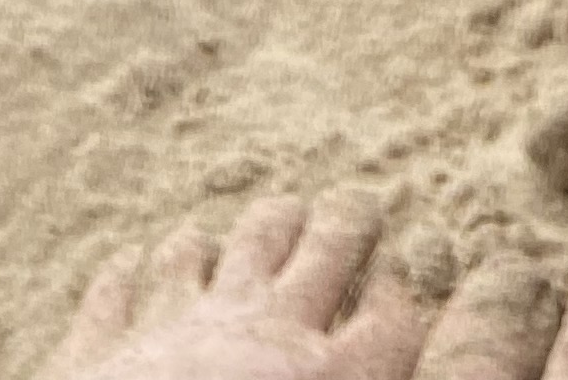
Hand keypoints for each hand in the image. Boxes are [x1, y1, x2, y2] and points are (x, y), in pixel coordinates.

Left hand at [37, 194, 567, 379]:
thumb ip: (458, 370)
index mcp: (345, 376)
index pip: (416, 313)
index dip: (449, 283)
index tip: (468, 256)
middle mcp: (270, 334)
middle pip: (324, 256)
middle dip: (347, 228)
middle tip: (363, 205)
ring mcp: (178, 328)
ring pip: (230, 252)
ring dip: (255, 231)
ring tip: (274, 207)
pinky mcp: (99, 348)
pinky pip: (124, 291)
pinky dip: (143, 270)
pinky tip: (148, 254)